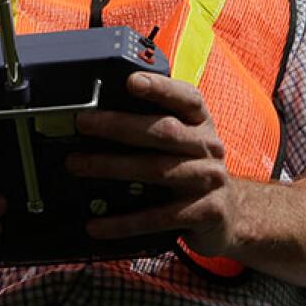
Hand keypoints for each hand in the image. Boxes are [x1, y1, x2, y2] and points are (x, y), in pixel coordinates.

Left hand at [66, 72, 242, 257]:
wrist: (229, 216)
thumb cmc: (192, 171)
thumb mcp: (183, 143)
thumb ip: (154, 127)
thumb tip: (99, 117)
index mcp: (201, 123)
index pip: (187, 98)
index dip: (160, 88)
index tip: (131, 81)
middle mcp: (208, 147)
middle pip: (164, 132)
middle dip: (119, 125)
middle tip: (83, 122)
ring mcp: (209, 180)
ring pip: (156, 170)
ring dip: (112, 167)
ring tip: (77, 164)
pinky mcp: (204, 213)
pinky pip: (158, 217)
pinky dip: (124, 222)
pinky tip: (97, 224)